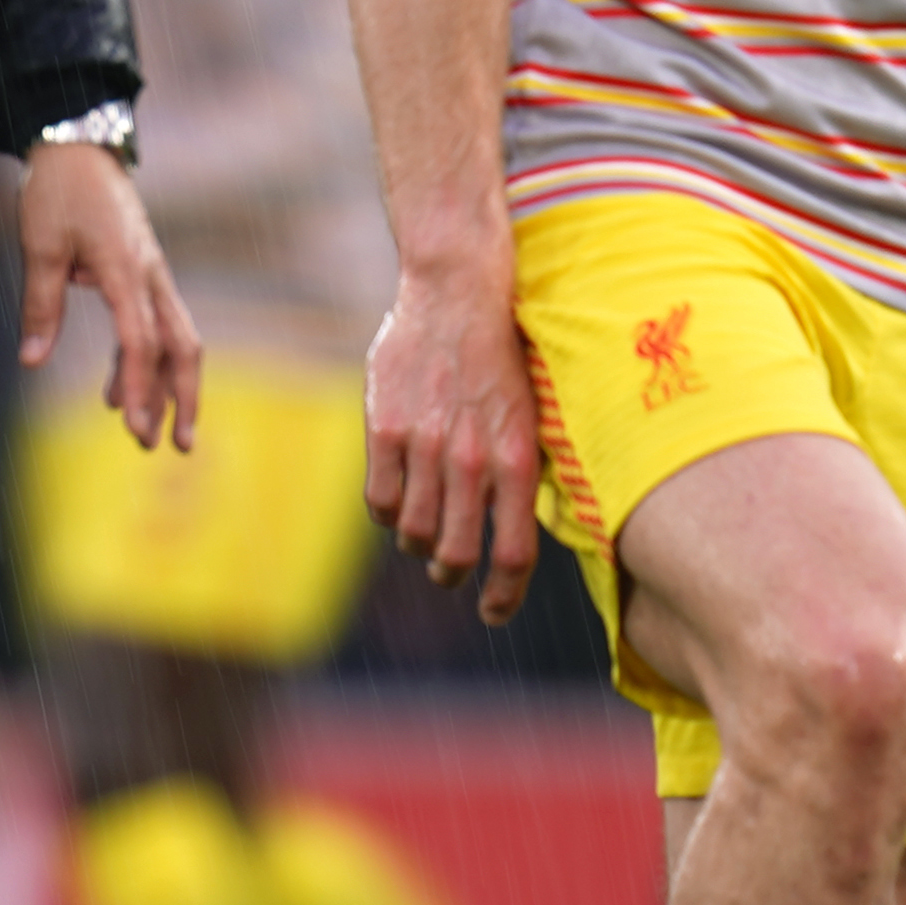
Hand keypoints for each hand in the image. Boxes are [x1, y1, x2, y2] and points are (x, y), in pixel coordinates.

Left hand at [19, 140, 200, 452]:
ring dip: (165, 386)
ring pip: (174, 338)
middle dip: (182, 398)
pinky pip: (152, 324)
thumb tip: (32, 360)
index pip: (141, 340)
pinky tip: (117, 393)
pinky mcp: (141, 272)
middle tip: (174, 446)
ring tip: (147, 433)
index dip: (140, 386)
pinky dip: (142, 361)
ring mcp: (151, 274)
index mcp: (125, 269)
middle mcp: (150, 275)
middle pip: (182, 346)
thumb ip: (40, 304)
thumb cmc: (58, 190)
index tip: (135, 427)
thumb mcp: (39, 244)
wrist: (79, 145)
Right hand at [364, 263, 544, 621]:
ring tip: (418, 535)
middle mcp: (472, 461)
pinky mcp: (385, 429)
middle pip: (457, 554)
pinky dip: (385, 513)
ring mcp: (425, 446)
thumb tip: (512, 528)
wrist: (458, 292)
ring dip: (415, 544)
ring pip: (412, 531)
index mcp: (516, 461)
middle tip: (447, 572)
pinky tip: (393, 500)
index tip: (493, 612)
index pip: (512, 555)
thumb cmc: (499, 354)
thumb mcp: (527, 416)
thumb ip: (515, 472)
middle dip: (451, 574)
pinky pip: (378, 499)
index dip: (503, 597)